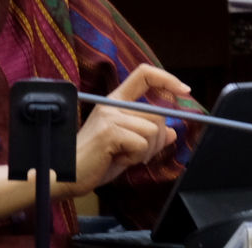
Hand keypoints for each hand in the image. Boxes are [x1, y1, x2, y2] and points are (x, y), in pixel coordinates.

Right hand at [59, 65, 190, 197]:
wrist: (66, 175)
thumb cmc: (95, 162)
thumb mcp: (127, 147)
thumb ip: (148, 136)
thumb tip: (173, 132)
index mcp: (115, 101)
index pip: (144, 74)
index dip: (167, 79)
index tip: (185, 91)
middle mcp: (112, 103)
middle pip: (157, 114)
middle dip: (158, 140)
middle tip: (139, 154)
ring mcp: (110, 115)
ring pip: (153, 130)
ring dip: (146, 151)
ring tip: (125, 157)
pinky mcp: (109, 131)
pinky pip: (142, 143)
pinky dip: (136, 157)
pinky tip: (117, 159)